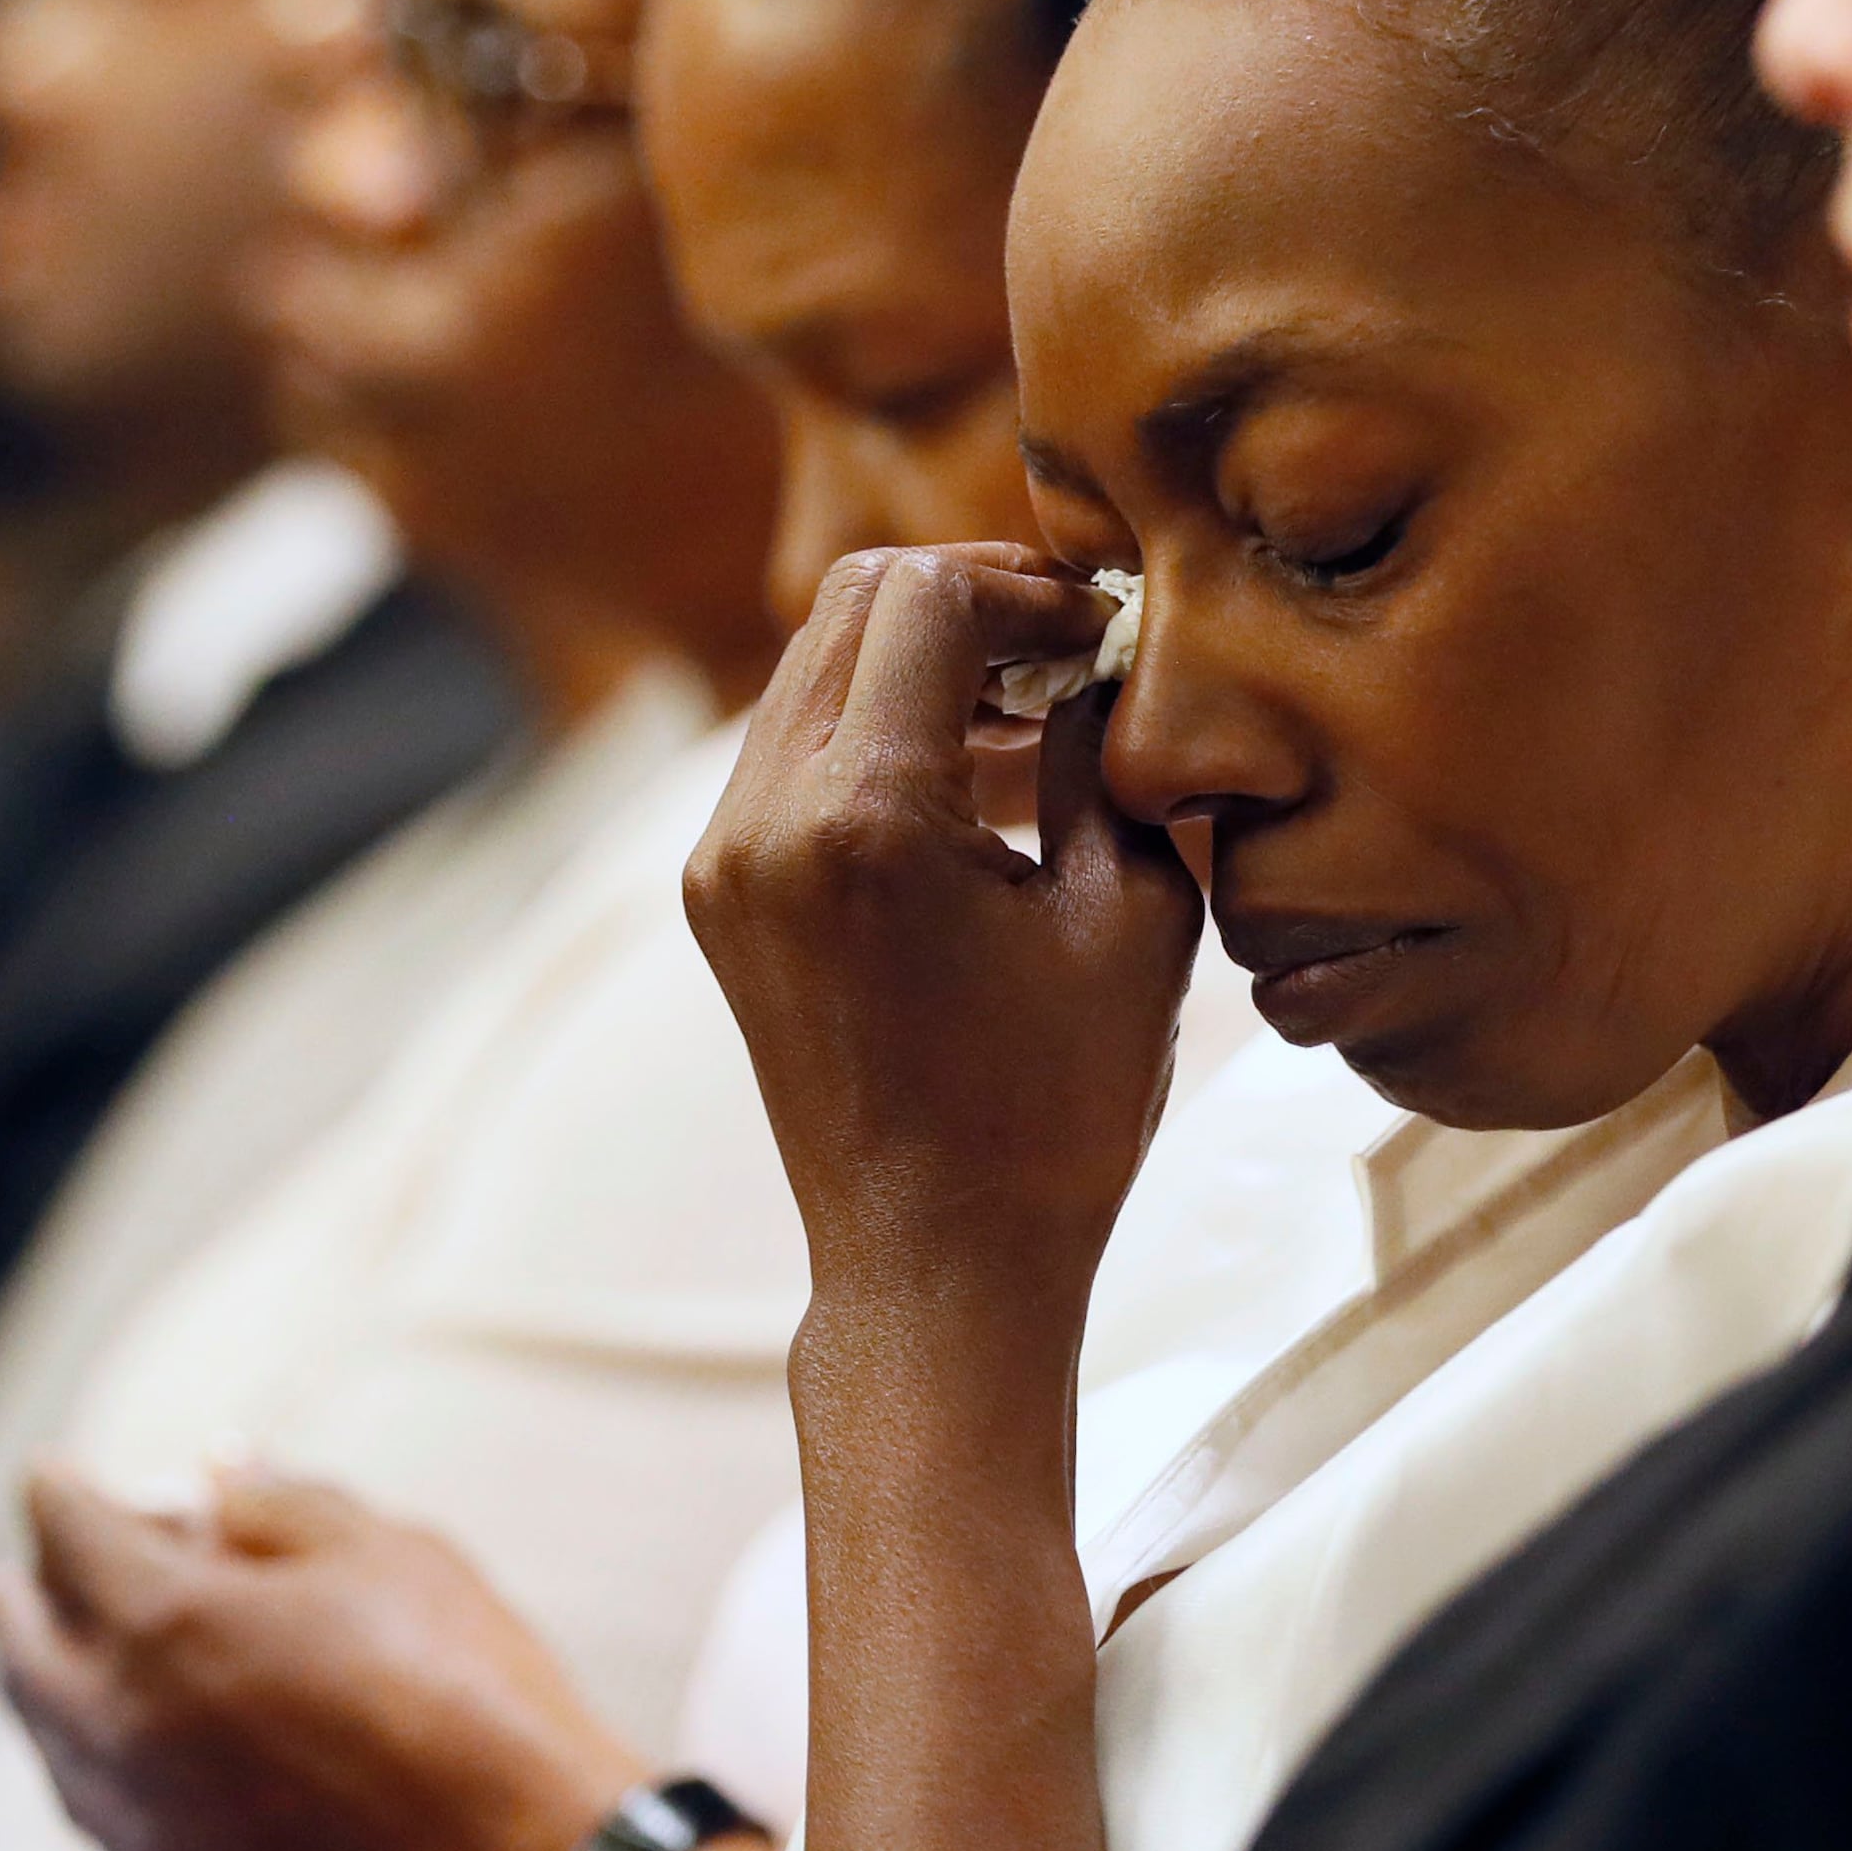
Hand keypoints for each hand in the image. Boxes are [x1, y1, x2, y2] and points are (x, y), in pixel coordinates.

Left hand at [0, 1466, 644, 1850]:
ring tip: (76, 1659)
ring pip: (50, 1745)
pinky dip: (105, 1777)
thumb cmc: (465, 1683)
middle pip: (19, 1645)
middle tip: (36, 1570)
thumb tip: (214, 1472)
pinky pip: (105, 1824)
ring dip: (55, 1689)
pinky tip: (142, 1762)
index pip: (64, 1532)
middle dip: (26, 1592)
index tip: (60, 1476)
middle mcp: (122, 1728)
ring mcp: (140, 1831)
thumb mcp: (385, 1550)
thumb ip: (279, 1502)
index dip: (61, 1491)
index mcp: (165, 1620)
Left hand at [683, 544, 1203, 1367]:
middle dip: (971, 605)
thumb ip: (1109, 759)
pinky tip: (981, 784)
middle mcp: (764, 822)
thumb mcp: (1133, 916)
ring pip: (815, 668)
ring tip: (1039, 722)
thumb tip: (1102, 657)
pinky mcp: (718, 893)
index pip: (925, 597)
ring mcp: (723, 859)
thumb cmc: (1058, 1112)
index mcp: (864, 820)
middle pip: (854, 607)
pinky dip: (881, 730)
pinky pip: (792, 749)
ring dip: (925, 663)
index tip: (1102, 631)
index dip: (1026, 587)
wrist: (936, 1263)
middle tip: (1073, 654)